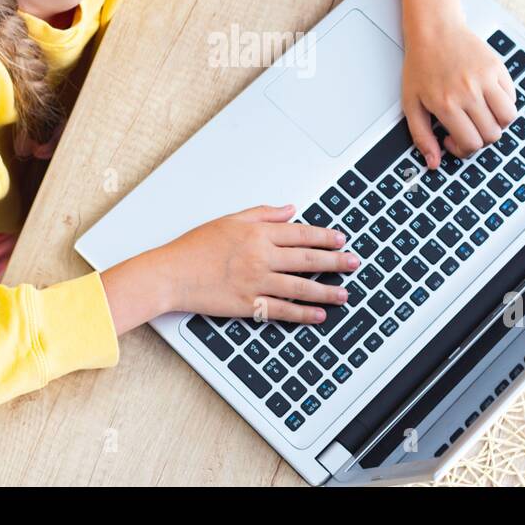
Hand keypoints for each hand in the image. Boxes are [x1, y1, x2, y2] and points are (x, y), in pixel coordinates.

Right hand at [149, 204, 356, 324]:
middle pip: (308, 258)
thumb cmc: (194, 247)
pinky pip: (282, 310)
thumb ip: (263, 213)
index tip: (341, 239)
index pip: (301, 233)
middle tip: (354, 264)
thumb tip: (290, 210)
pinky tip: (318, 315)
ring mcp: (256, 282)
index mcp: (257, 233)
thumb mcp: (229, 220)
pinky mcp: (248, 304)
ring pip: (301, 286)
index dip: (325, 236)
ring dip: (326, 291)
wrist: (171, 273)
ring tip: (344, 294)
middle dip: (335, 261)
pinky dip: (303, 314)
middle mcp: (260, 257)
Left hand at [402, 15, 517, 167]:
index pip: (471, 143)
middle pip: (492, 134)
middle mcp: (468, 92)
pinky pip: (512, 97)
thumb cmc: (421, 66)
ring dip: (497, 123)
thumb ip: (421, 136)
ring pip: (507, 118)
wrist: (433, 31)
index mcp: (446, 104)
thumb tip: (433, 162)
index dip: (464, 150)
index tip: (454, 140)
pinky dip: (504, 104)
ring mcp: (485, 79)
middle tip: (467, 128)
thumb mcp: (411, 103)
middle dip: (480, 138)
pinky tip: (487, 99)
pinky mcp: (497, 68)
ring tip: (481, 115)